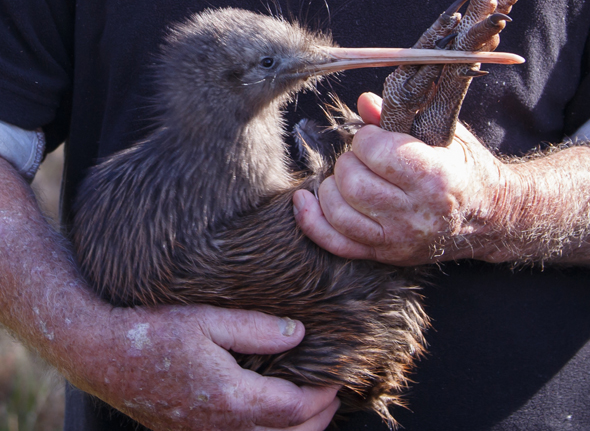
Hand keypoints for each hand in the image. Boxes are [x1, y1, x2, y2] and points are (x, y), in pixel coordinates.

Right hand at [82, 304, 339, 430]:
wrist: (103, 356)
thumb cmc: (154, 332)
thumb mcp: (209, 319)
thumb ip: (257, 328)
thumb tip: (299, 333)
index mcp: (232, 398)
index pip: (294, 408)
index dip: (321, 396)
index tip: (337, 379)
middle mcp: (221, 428)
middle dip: (317, 421)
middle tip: (334, 398)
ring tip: (311, 414)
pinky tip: (267, 419)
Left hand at [293, 92, 507, 265]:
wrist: (491, 219)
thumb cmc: (467, 171)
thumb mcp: (447, 137)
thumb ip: (404, 118)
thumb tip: (364, 101)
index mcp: (435, 178)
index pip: (377, 152)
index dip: (366, 138)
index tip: (374, 136)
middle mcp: (416, 214)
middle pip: (353, 183)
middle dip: (349, 161)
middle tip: (363, 157)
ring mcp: (398, 240)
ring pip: (339, 212)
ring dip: (332, 187)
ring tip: (348, 177)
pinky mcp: (384, 254)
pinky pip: (335, 243)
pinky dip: (312, 221)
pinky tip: (305, 199)